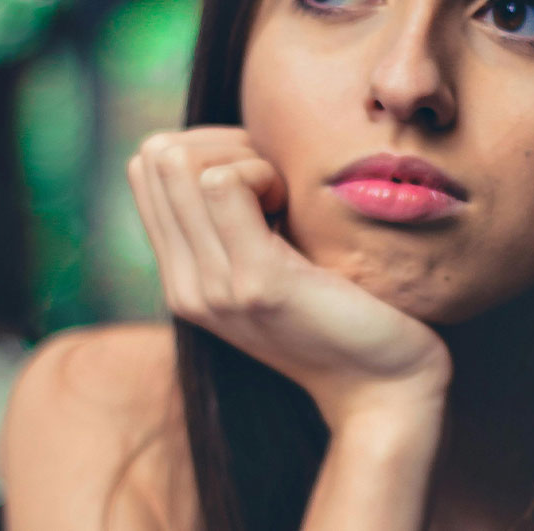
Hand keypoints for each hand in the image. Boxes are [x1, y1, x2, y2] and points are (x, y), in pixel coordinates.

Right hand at [126, 126, 452, 430]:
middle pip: (156, 157)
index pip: (147, 167)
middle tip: (279, 183)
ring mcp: (213, 287)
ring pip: (179, 163)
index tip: (265, 179)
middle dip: (221, 145)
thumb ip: (240, 225)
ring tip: (287, 198)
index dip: (208, 148)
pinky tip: (295, 205)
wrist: (387, 388)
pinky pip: (223, 183)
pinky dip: (262, 171)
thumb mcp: (276, 265)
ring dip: (243, 157)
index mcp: (183, 280)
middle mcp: (184, 287)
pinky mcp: (256, 282)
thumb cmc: (348, 312)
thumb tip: (233, 145)